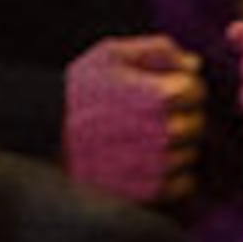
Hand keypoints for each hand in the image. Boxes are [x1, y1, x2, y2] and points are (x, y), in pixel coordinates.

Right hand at [60, 34, 203, 204]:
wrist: (45, 137)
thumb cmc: (77, 91)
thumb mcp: (112, 54)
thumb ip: (159, 50)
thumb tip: (195, 65)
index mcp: (162, 95)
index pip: (197, 89)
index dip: (178, 85)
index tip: (155, 89)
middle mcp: (167, 133)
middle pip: (198, 122)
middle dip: (179, 115)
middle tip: (147, 115)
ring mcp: (161, 165)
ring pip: (192, 152)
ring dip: (176, 145)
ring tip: (141, 138)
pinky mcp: (152, 191)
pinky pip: (185, 182)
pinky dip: (173, 173)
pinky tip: (145, 160)